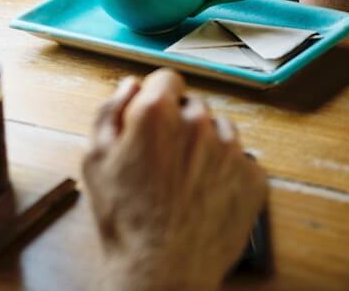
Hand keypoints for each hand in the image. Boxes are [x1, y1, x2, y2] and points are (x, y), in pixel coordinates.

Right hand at [83, 70, 267, 290]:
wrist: (162, 270)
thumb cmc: (125, 219)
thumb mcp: (95, 159)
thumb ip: (109, 111)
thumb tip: (129, 86)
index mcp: (157, 113)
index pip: (166, 78)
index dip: (156, 97)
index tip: (153, 117)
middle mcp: (198, 123)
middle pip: (193, 105)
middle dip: (179, 123)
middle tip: (164, 158)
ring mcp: (230, 150)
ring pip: (220, 130)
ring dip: (205, 145)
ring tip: (185, 180)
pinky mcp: (253, 177)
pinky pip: (241, 161)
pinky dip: (226, 173)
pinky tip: (205, 194)